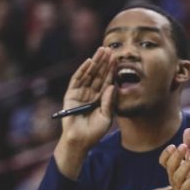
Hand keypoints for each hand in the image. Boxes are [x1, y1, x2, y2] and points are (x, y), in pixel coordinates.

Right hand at [54, 47, 116, 178]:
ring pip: (89, 74)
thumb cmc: (94, 132)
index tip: (117, 59)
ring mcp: (81, 93)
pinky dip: (82, 70)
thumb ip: (109, 102)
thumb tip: (113, 86)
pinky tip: (89, 61)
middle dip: (104, 62)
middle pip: (99, 74)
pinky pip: (77, 80)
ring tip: (101, 51)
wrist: (80, 140)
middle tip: (110, 49)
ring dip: (95, 62)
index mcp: (101, 98)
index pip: (107, 81)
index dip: (112, 70)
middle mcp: (91, 93)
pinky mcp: (71, 94)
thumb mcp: (107, 117)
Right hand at [160, 128, 189, 189]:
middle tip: (183, 146)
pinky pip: (187, 188)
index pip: (164, 161)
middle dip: (176, 156)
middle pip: (170, 167)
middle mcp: (175, 180)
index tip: (174, 145)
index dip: (167, 153)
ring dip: (185, 165)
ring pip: (178, 177)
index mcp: (175, 171)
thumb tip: (187, 129)